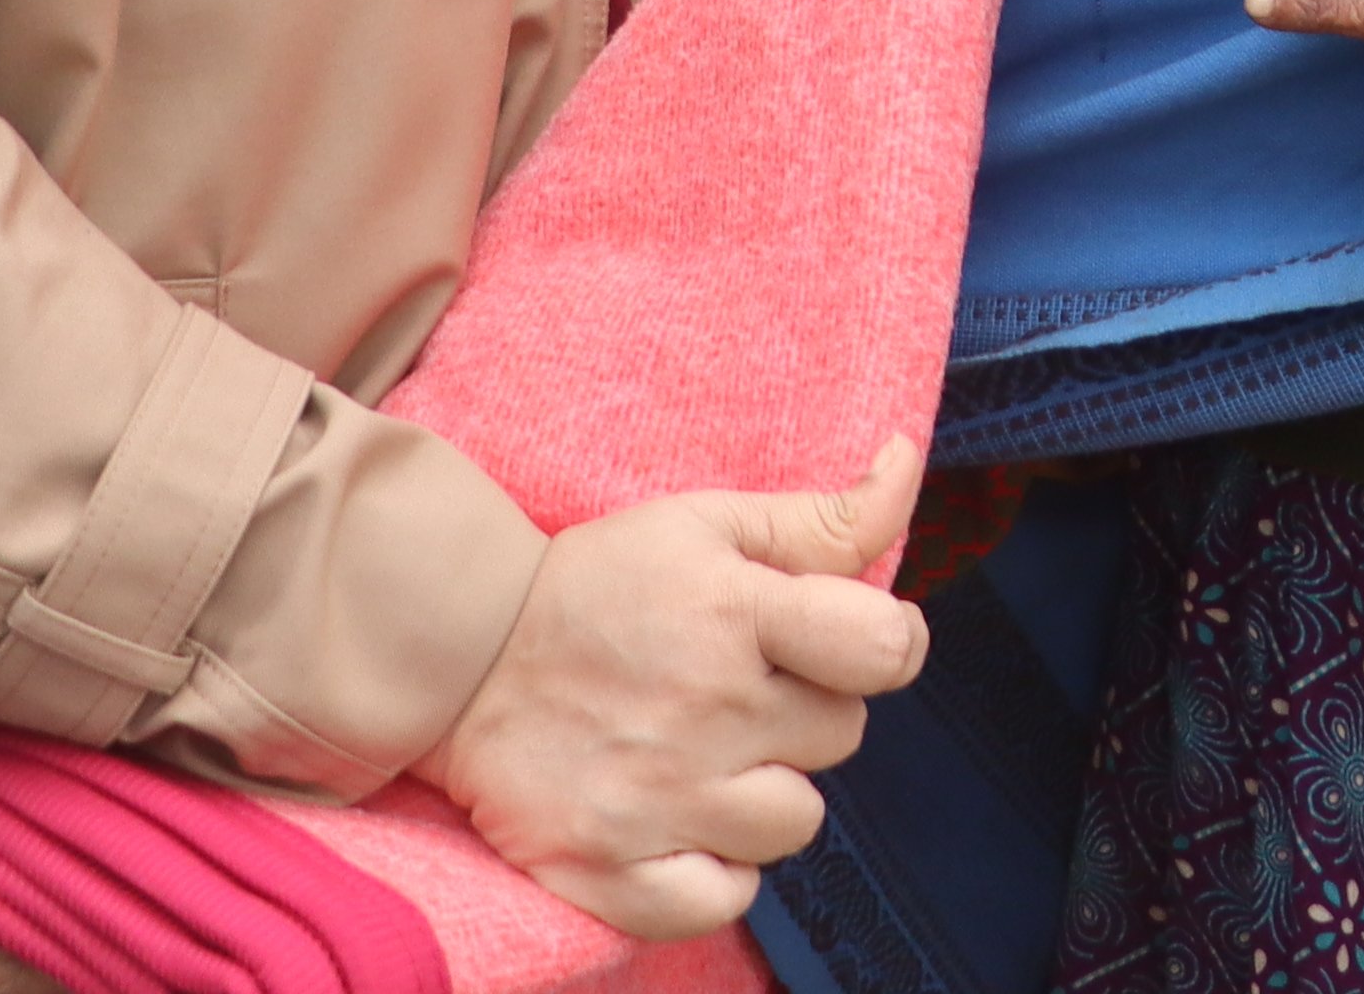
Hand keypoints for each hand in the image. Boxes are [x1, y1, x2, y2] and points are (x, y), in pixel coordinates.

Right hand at [428, 441, 931, 940]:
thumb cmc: (598, 585)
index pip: (885, 648)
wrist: (457, 659)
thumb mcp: (706, 524)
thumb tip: (907, 463)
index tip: (842, 640)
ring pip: (796, 823)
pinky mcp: (610, 871)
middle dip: (806, 709)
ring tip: (701, 752)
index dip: (885, 643)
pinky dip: (716, 871)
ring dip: (764, 792)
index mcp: (733, 613)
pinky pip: (726, 900)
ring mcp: (658, 801)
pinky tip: (680, 822)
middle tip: (734, 689)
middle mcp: (705, 711)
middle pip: (843, 735)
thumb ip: (821, 516)